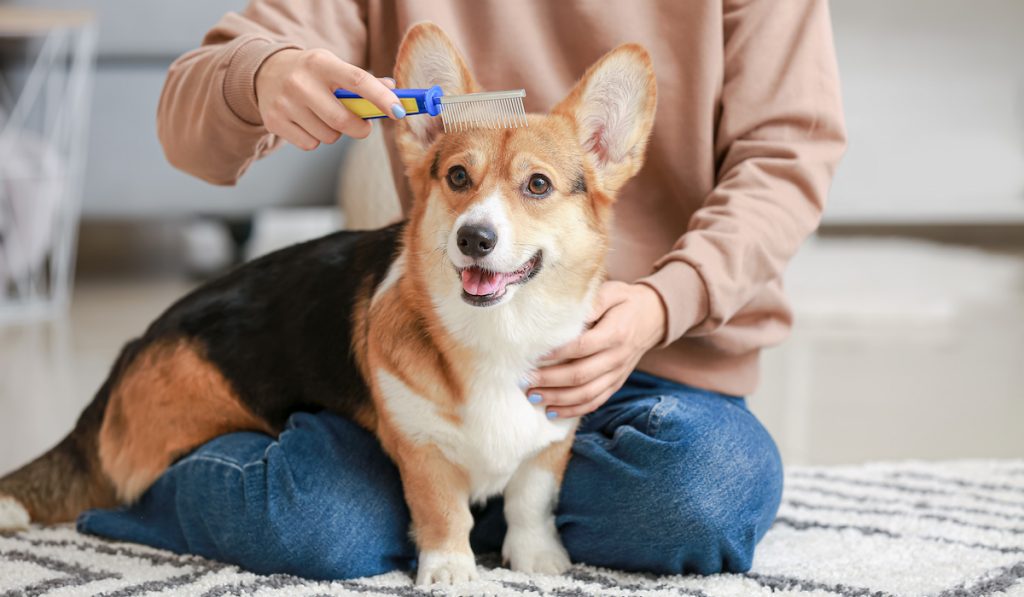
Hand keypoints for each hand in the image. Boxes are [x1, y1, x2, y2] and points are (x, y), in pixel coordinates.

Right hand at [254, 48, 401, 150]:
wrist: (265, 73)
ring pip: (328, 136)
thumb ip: (363, 80)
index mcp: (321, 63)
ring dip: (335, 132)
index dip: (381, 98)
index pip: (358, 81)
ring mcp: (285, 103)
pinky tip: (307, 123)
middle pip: (342, 120)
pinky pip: (310, 144)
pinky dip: (315, 139)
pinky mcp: (275, 122)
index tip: (398, 112)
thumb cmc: (311, 72)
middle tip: (363, 127)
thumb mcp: (333, 66)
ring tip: (323, 117)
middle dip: (360, 129)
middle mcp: (301, 82)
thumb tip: (394, 90)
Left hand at [527, 281, 666, 418]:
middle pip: (580, 375)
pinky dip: (573, 410)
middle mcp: (617, 357)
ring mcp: (617, 374)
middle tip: (525, 380)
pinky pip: (595, 402)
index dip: (557, 353)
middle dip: (550, 380)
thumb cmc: (625, 302)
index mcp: (615, 333)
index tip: (533, 355)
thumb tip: (570, 313)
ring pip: (586, 394)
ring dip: (558, 399)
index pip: (582, 347)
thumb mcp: (612, 292)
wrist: (654, 317)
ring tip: (533, 397)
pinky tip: (553, 411)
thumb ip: (593, 302)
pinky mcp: (616, 383)